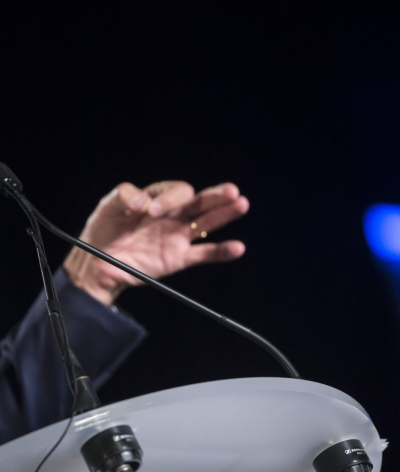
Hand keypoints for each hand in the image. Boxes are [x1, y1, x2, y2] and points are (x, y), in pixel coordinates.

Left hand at [63, 180, 248, 304]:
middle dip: (215, 196)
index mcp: (156, 199)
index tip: (152, 211)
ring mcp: (177, 237)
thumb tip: (143, 200)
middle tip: (230, 191)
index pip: (175, 191)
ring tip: (241, 204)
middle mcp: (171, 216)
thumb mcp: (106, 207)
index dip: (169, 199)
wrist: (96, 263)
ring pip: (206, 223)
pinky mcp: (178, 258)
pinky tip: (237, 247)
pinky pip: (203, 254)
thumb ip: (124, 196)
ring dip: (224, 214)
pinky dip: (221, 251)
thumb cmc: (101, 232)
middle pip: (199, 202)